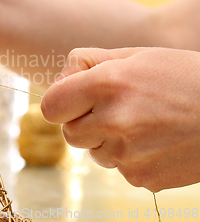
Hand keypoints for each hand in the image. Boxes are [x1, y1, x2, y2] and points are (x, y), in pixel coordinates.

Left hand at [41, 47, 199, 191]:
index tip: (72, 100)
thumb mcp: (135, 55)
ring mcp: (129, 155)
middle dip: (84, 121)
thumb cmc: (182, 77)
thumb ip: (87, 63)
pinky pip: (119, 168)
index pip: (51, 106)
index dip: (59, 102)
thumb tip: (58, 82)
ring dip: (107, 139)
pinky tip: (156, 140)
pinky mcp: (142, 178)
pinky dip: (130, 156)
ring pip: (94, 152)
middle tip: (113, 109)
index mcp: (107, 85)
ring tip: (142, 122)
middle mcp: (114, 121)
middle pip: (70, 133)